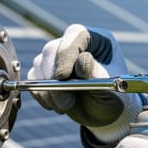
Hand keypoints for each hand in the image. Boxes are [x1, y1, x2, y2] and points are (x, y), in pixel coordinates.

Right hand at [28, 24, 142, 142]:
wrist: (104, 113)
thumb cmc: (114, 96)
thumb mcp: (110, 88)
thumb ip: (96, 74)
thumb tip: (81, 59)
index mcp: (96, 39)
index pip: (76, 35)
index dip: (66, 53)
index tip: (62, 77)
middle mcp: (74, 43)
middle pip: (53, 49)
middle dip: (54, 79)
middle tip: (65, 103)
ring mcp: (57, 56)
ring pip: (39, 64)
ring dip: (48, 91)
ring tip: (66, 107)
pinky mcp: (44, 71)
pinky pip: (33, 79)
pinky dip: (42, 95)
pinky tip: (57, 105)